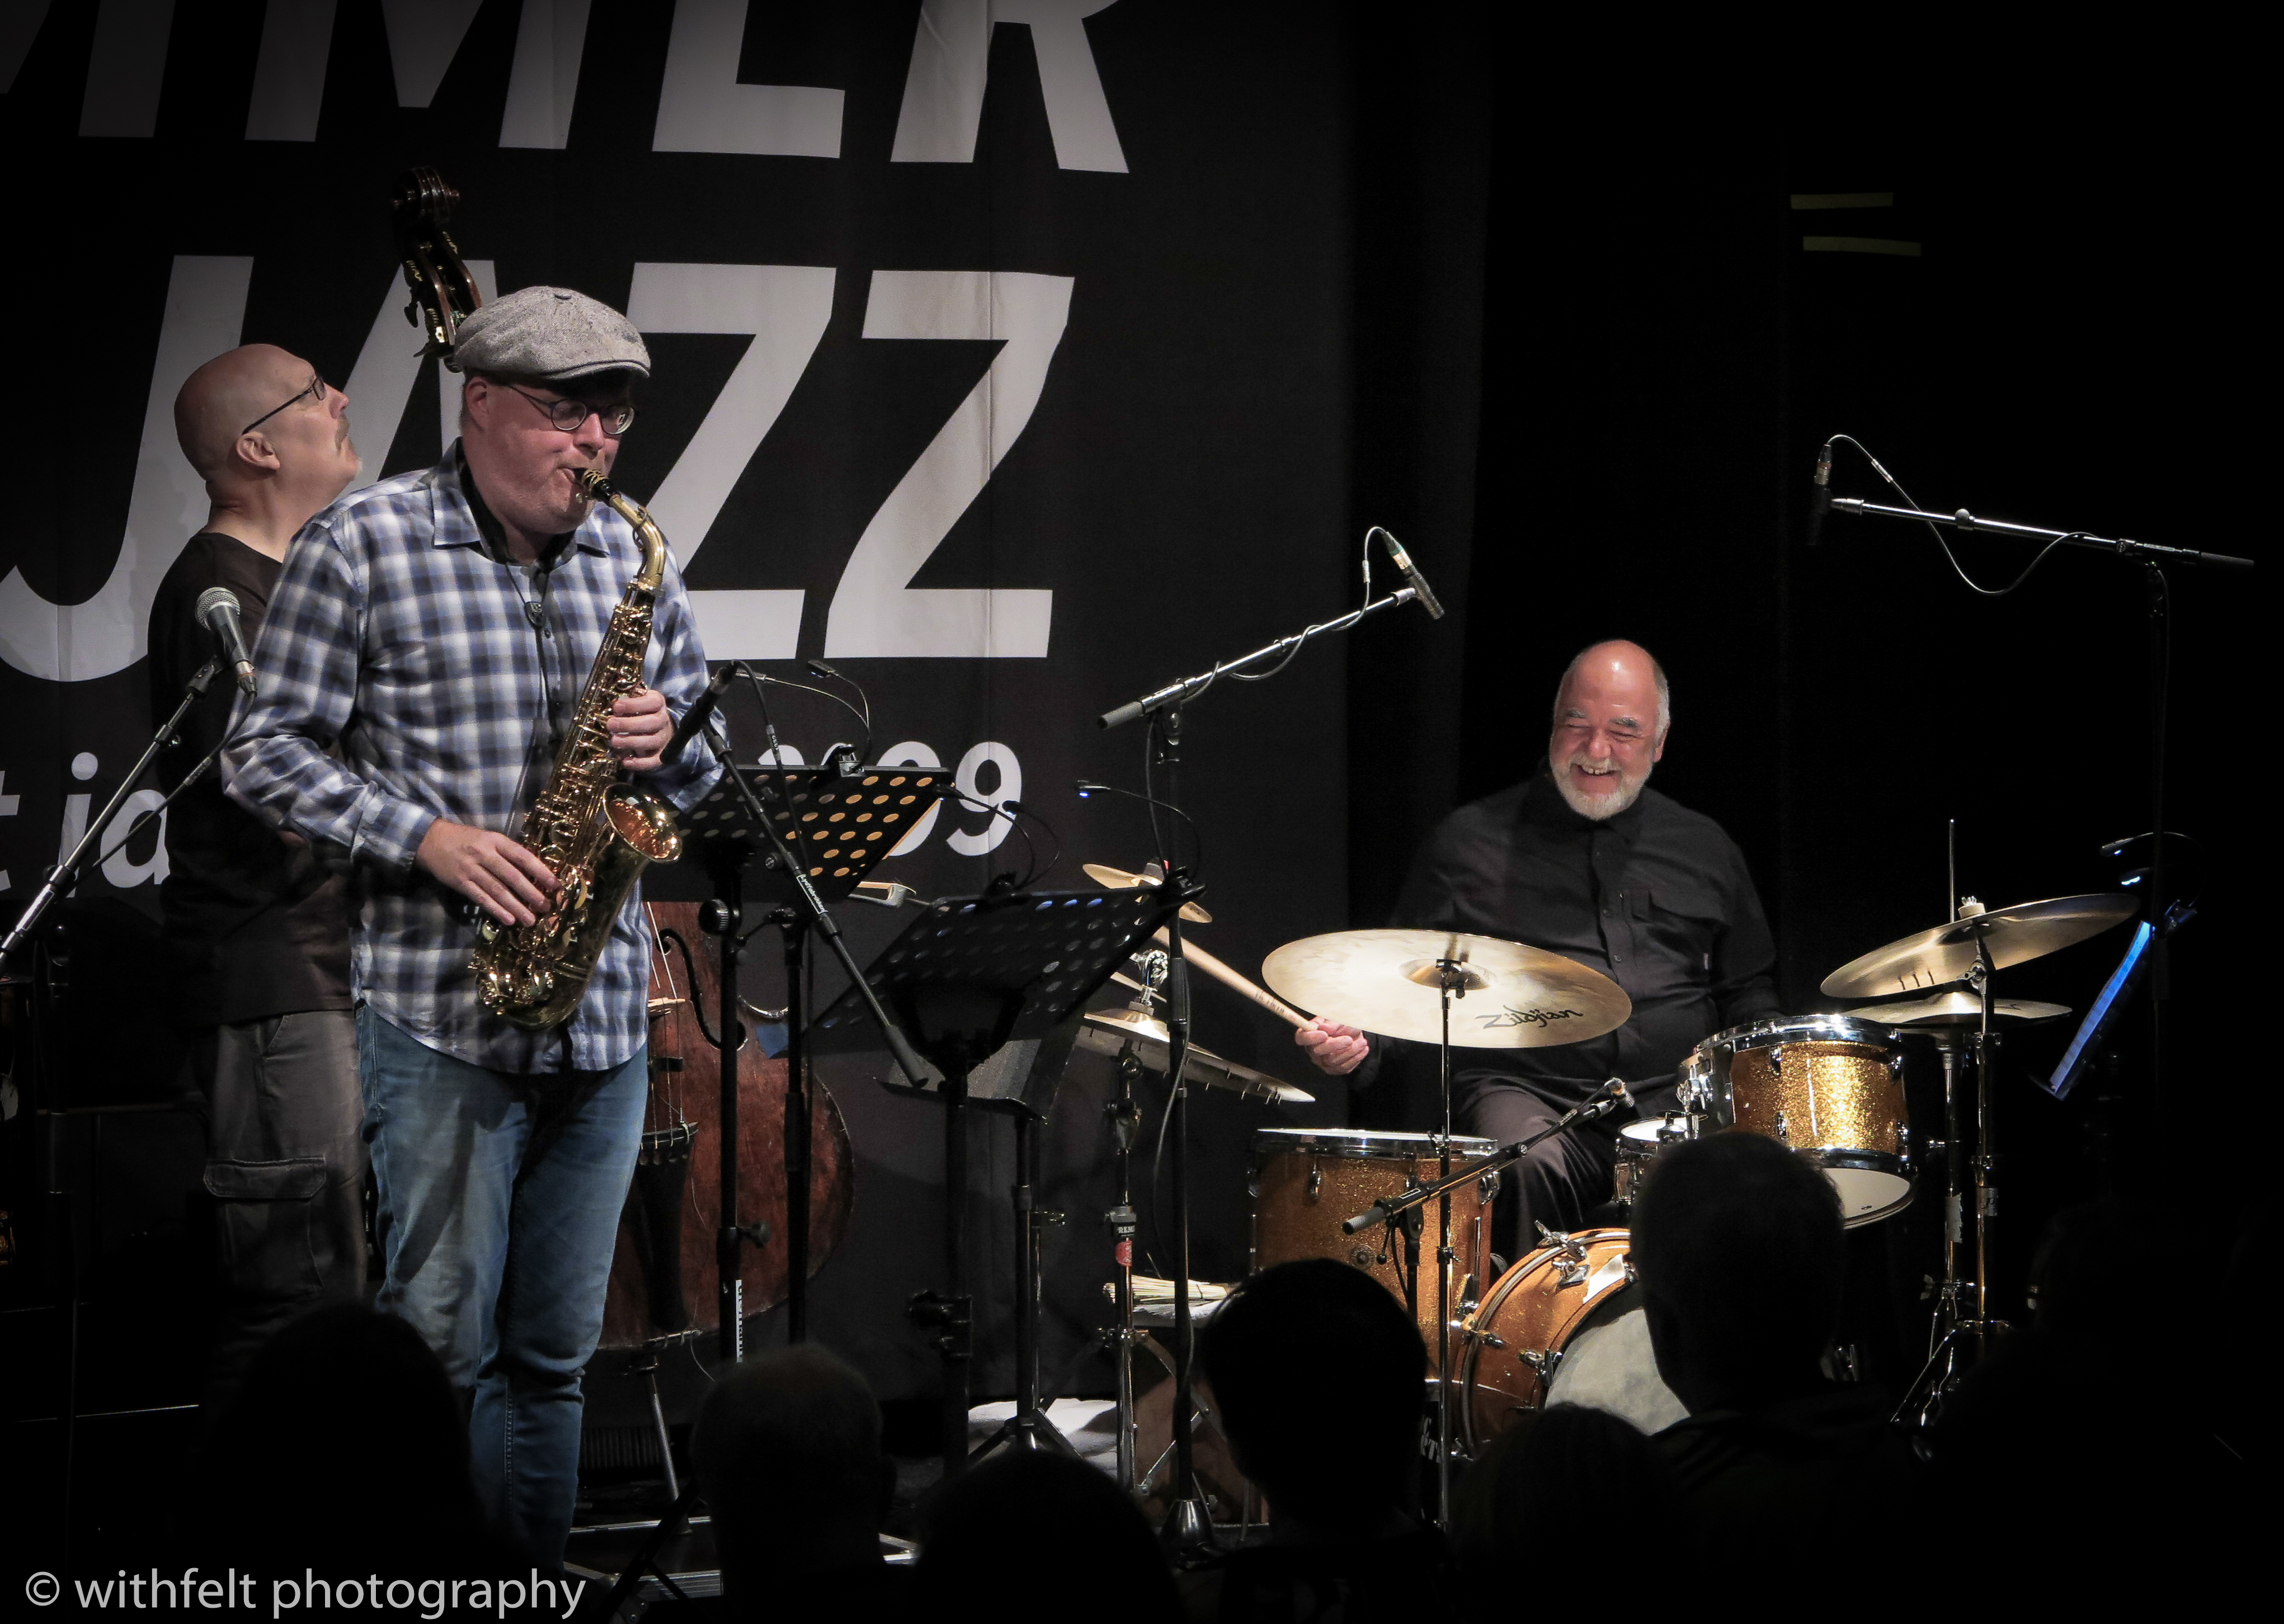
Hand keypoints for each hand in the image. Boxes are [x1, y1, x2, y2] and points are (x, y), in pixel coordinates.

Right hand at [417, 819, 559, 926]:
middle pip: (511, 876)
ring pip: (497, 890)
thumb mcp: (489, 838)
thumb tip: (534, 873)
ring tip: (530, 919)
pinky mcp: (460, 883)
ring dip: (516, 906)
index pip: (522, 856)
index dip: (540, 871)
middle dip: (531, 893)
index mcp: (496, 841)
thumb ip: (508, 853)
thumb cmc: (467, 839)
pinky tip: (509, 919)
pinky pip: (481, 898)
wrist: (431, 840)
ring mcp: (471, 869)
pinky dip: (495, 909)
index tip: (555, 884)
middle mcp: (484, 854)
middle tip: (546, 907)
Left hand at [609, 686, 672, 771]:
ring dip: (631, 742)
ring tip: (614, 742)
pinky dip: (640, 763)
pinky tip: (625, 761)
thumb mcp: (635, 701)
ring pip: (653, 741)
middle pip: (653, 722)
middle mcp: (663, 720)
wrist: (657, 728)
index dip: (634, 704)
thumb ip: (625, 702)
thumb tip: (614, 704)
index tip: (616, 707)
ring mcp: (663, 738)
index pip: (653, 702)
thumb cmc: (641, 712)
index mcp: (657, 703)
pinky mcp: (661, 754)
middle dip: (629, 724)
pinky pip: (655, 761)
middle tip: (611, 725)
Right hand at [1295, 1017, 1368, 1075]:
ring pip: (1332, 1061)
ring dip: (1349, 1051)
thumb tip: (1324, 1028)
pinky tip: (1362, 1050)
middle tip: (1349, 1039)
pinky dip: (1355, 1058)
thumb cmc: (1343, 1025)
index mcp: (1309, 1033)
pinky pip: (1343, 1067)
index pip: (1301, 1038)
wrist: (1355, 1034)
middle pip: (1317, 1051)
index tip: (1324, 1034)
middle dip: (1334, 1045)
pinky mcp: (1334, 1069)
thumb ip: (1332, 1024)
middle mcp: (1313, 1049)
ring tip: (1362, 1042)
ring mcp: (1323, 1061)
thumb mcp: (1339, 1019)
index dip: (1310, 1038)